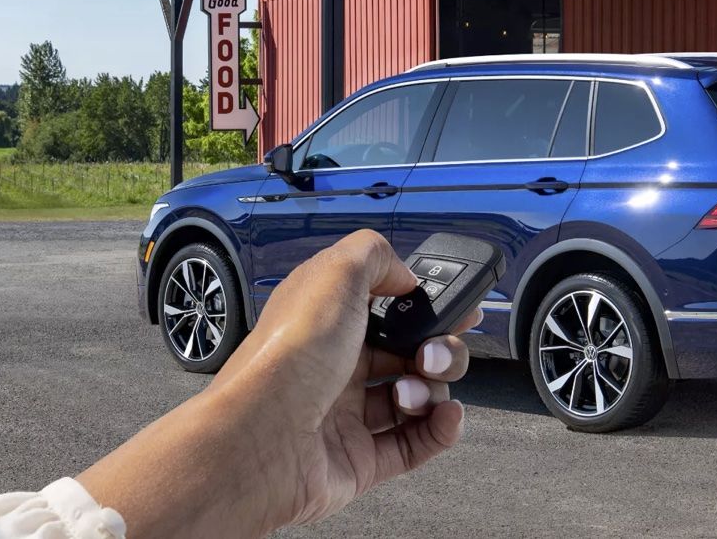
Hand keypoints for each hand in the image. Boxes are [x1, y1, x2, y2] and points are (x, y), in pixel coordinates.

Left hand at [77, 230, 478, 537]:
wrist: (260, 439)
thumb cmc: (288, 355)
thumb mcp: (333, 274)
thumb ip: (375, 256)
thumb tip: (406, 276)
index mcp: (328, 320)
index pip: (387, 308)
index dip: (424, 306)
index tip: (457, 306)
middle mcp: (336, 365)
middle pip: (408, 353)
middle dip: (438, 348)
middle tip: (432, 351)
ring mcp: (348, 415)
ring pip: (415, 397)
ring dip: (433, 388)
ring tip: (413, 390)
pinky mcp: (360, 460)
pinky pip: (415, 444)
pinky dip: (439, 429)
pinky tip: (446, 416)